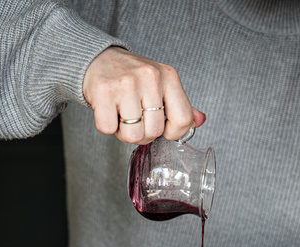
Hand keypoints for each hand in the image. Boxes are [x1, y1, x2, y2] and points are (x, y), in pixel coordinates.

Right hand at [83, 47, 205, 143]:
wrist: (99, 59)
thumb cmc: (132, 77)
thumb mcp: (162, 85)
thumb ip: (180, 105)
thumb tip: (200, 120)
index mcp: (168, 76)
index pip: (183, 120)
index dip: (171, 133)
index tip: (162, 127)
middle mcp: (150, 77)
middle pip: (154, 132)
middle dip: (143, 134)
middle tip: (134, 119)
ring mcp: (127, 84)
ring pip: (133, 135)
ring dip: (124, 133)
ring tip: (121, 115)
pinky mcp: (104, 91)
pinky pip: (108, 128)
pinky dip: (107, 126)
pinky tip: (108, 110)